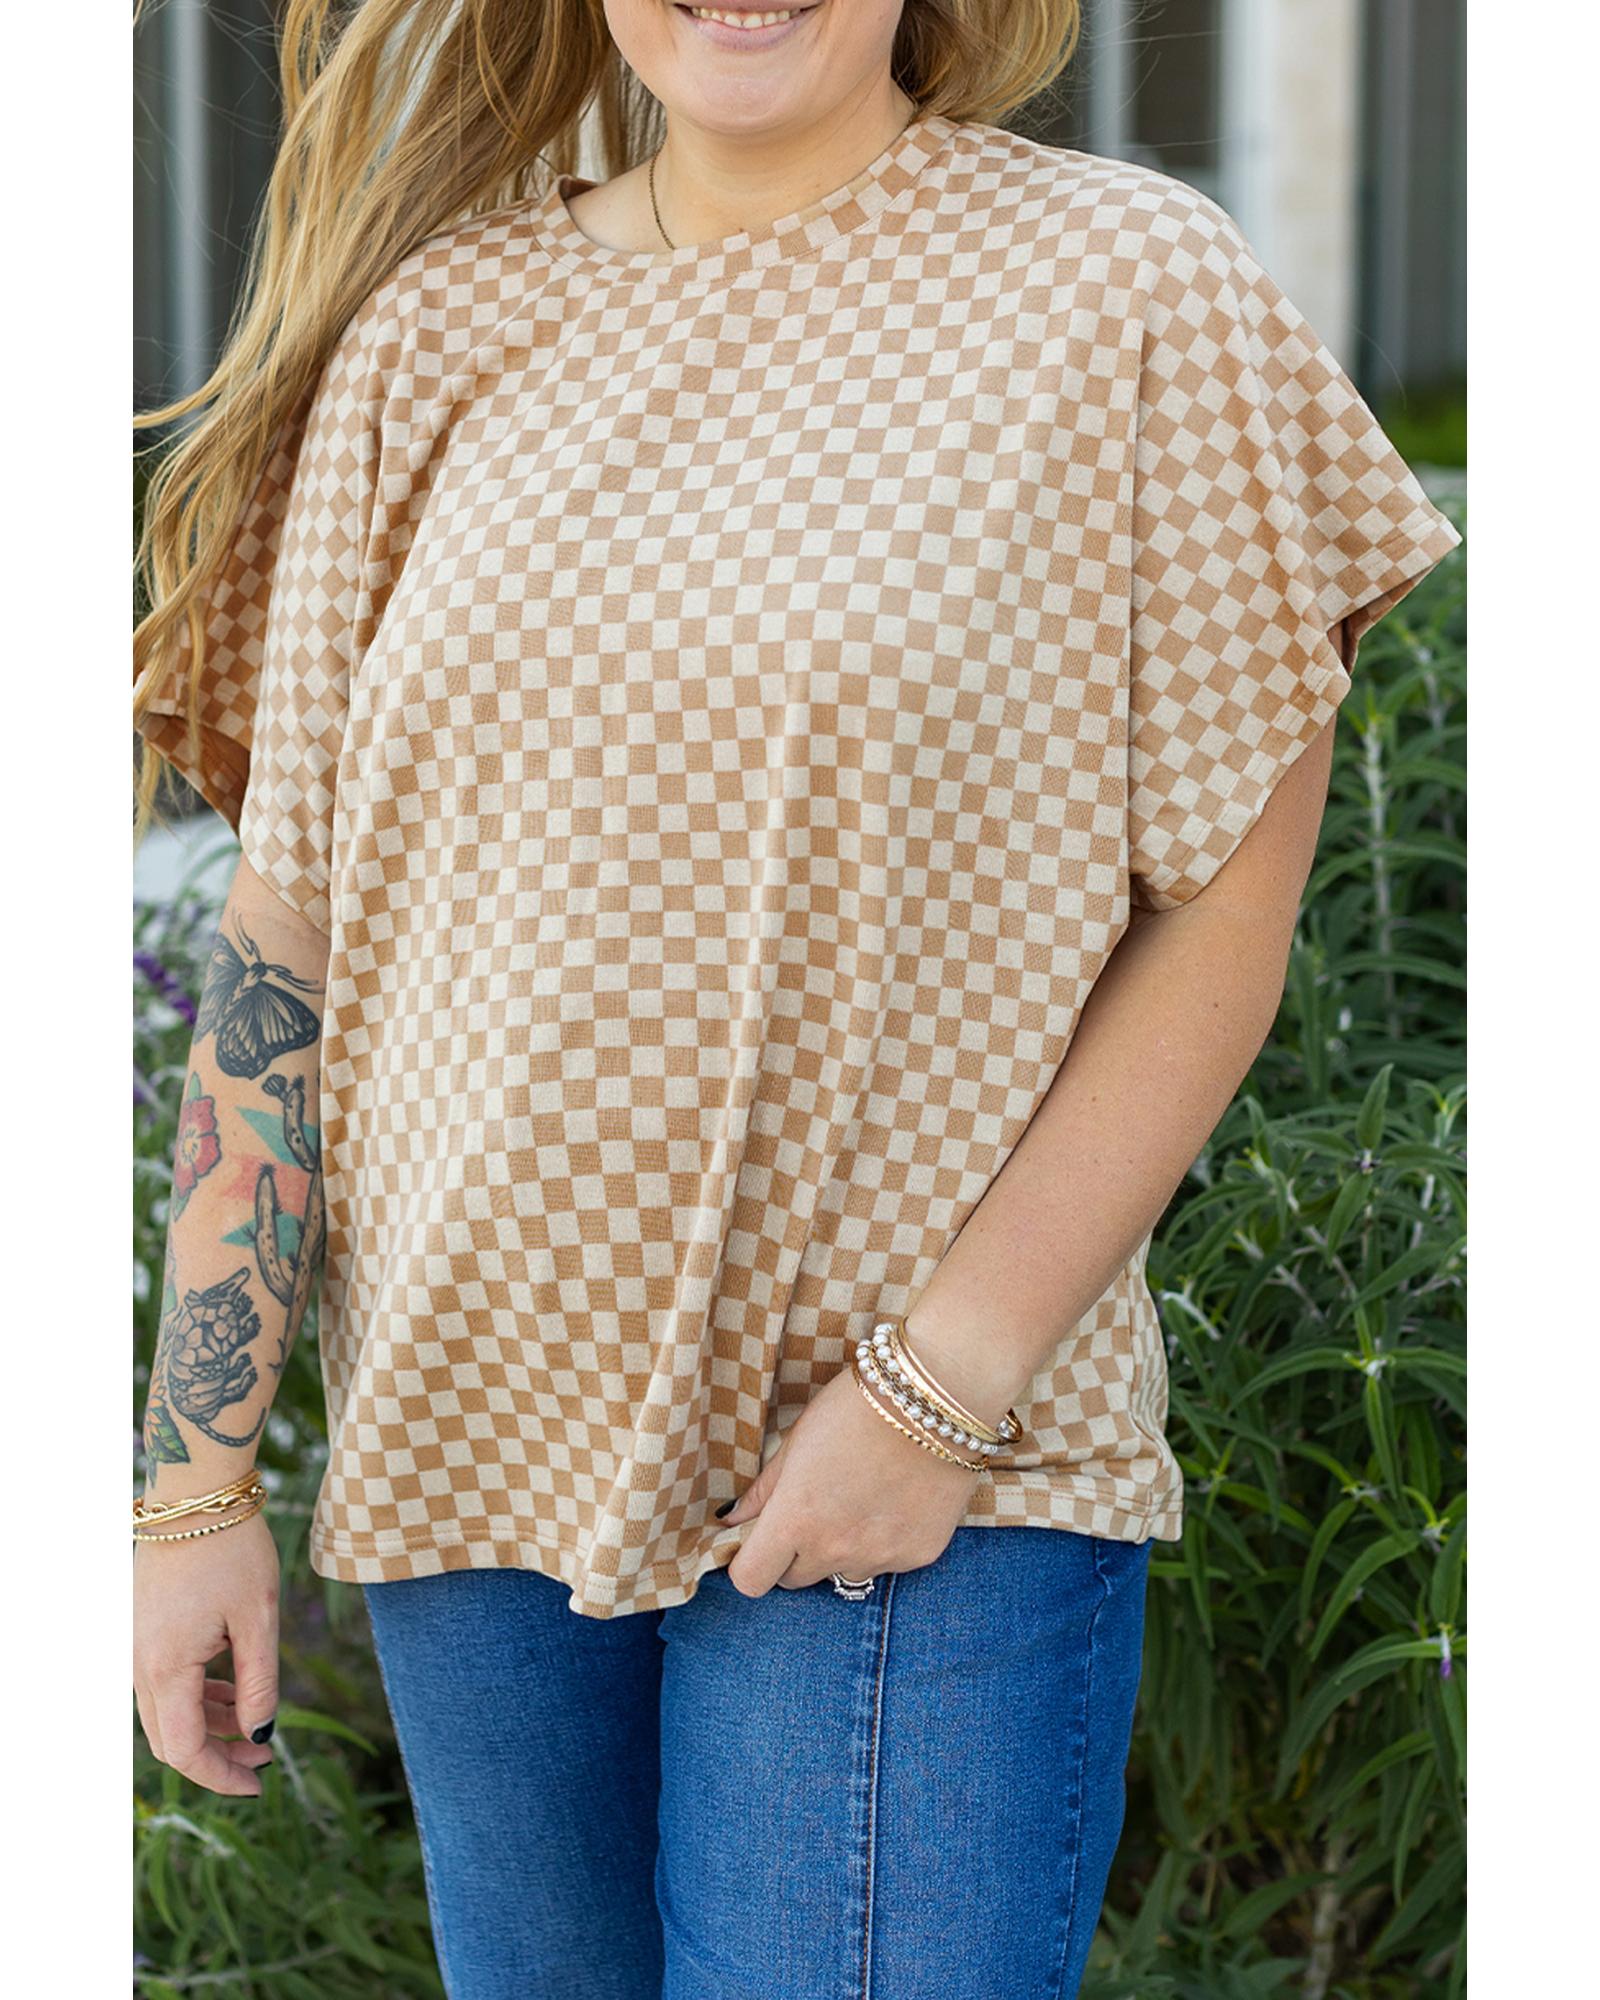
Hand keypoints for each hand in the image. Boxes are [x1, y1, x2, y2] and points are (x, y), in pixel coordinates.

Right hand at [133, 1508, 279, 1796]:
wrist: (197, 1495)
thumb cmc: (233, 1550)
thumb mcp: (259, 1619)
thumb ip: (259, 1683)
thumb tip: (260, 1735)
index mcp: (166, 1668)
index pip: (184, 1750)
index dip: (220, 1776)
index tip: (259, 1784)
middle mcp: (140, 1664)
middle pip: (170, 1739)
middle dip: (216, 1757)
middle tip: (264, 1761)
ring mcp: (137, 1648)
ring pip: (168, 1712)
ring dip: (210, 1726)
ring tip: (257, 1728)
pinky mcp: (145, 1631)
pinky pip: (167, 1683)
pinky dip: (199, 1697)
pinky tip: (235, 1692)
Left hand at [722, 1364, 985, 1596]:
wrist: (938, 1395)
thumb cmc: (858, 1406)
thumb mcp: (799, 1439)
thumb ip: (764, 1489)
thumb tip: (732, 1519)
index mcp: (796, 1518)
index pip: (751, 1579)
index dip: (752, 1561)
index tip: (761, 1540)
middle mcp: (835, 1548)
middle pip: (796, 1579)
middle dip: (796, 1553)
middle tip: (816, 1508)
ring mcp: (880, 1556)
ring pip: (844, 1573)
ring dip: (843, 1550)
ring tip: (862, 1499)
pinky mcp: (919, 1555)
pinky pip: (887, 1563)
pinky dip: (885, 1542)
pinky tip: (896, 1499)